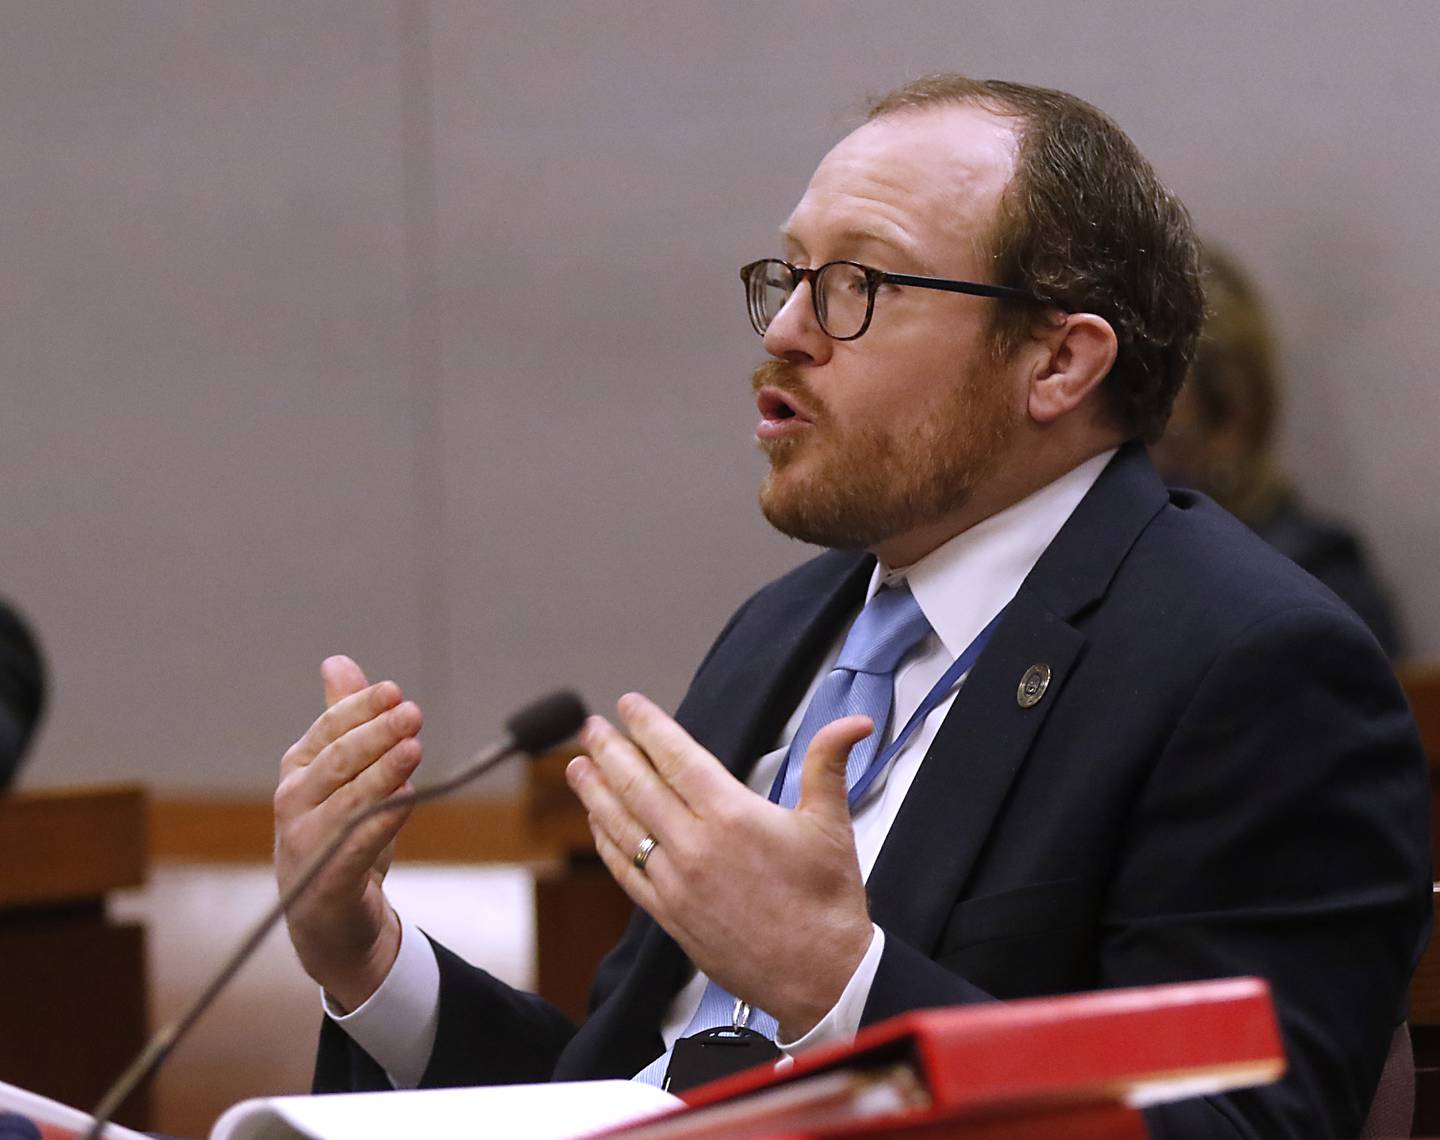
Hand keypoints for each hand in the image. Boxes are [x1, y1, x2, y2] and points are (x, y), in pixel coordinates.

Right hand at [274, 655, 422, 1010]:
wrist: (329, 919)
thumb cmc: (341, 834)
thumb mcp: (345, 773)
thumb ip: (342, 719)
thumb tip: (338, 661)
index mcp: (298, 770)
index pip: (328, 729)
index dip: (360, 708)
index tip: (394, 691)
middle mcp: (293, 802)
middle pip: (338, 760)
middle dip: (376, 734)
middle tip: (412, 712)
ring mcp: (305, 841)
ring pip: (348, 800)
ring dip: (383, 773)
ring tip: (413, 749)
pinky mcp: (326, 880)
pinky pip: (357, 844)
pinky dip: (382, 821)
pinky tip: (407, 799)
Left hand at [566, 693, 873, 1039]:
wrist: (820, 977)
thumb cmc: (827, 903)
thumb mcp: (832, 824)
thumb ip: (829, 763)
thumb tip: (854, 722)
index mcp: (732, 816)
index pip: (677, 758)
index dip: (649, 727)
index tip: (630, 707)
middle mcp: (695, 846)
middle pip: (639, 786)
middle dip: (611, 752)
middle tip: (591, 728)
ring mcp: (677, 883)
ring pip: (623, 827)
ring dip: (596, 793)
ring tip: (577, 767)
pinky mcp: (670, 916)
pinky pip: (626, 871)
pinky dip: (607, 843)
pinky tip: (597, 825)